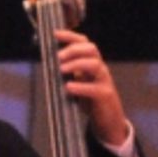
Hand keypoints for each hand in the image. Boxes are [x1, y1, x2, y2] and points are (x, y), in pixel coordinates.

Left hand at [55, 29, 129, 145]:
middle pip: (91, 49)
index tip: (55, 34)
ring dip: (76, 64)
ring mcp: (104, 81)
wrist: (109, 122)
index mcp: (92, 63)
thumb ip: (69, 73)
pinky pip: (94, 88)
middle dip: (73, 50)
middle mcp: (100, 69)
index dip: (70, 36)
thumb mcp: (79, 83)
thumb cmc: (91, 101)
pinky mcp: (105, 96)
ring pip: (94, 64)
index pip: (84, 43)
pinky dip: (80, 86)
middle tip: (58, 57)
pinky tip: (68, 87)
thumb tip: (48, 64)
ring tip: (61, 70)